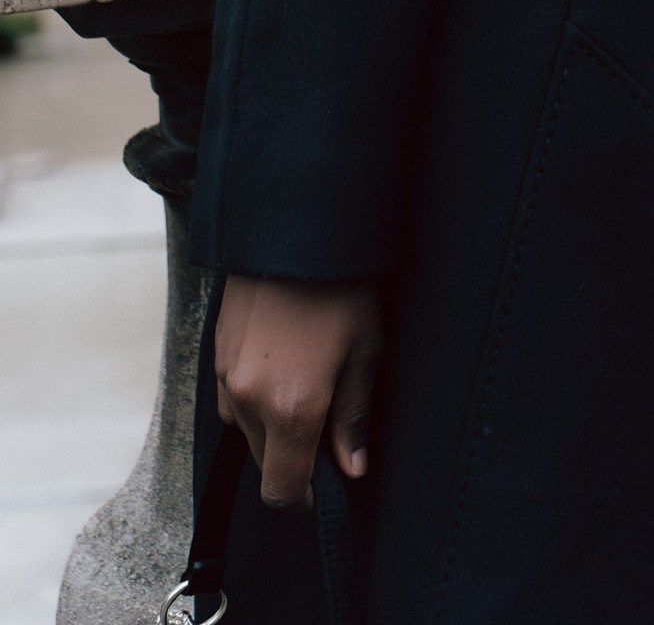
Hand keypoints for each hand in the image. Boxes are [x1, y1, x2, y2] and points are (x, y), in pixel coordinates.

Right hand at [214, 273, 382, 507]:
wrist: (297, 226)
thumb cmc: (343, 287)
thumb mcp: (365, 352)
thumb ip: (354, 418)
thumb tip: (351, 467)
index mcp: (292, 409)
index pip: (282, 489)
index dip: (302, 500)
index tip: (320, 490)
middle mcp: (250, 401)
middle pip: (263, 461)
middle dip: (291, 456)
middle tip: (325, 424)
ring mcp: (227, 377)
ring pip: (245, 430)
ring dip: (271, 426)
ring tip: (306, 382)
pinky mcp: (216, 353)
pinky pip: (232, 397)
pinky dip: (254, 397)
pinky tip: (283, 362)